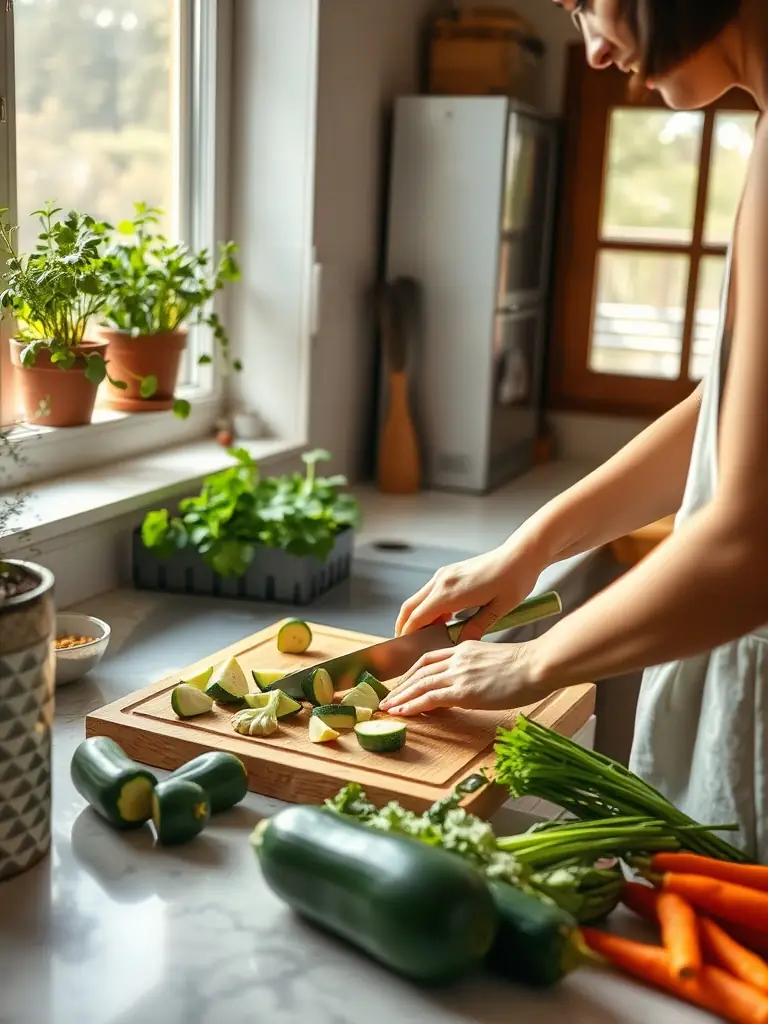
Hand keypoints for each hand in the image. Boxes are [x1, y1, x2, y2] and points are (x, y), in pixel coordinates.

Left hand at [379, 639, 549, 715]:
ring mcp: (459, 674)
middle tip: (389, 697)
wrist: (538, 664)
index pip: (430, 659)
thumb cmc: (529, 665)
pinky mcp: (463, 691)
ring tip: (387, 708)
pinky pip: (429, 698)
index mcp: (465, 648)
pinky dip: (412, 706)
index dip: (413, 672)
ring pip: (420, 684)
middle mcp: (457, 658)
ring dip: (400, 697)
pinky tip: (402, 712)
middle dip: (401, 685)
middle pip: (419, 671)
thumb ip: (481, 667)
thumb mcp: (498, 660)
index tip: (404, 682)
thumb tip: (478, 680)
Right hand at [395, 539, 542, 641]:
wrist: (520, 555)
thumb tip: (458, 644)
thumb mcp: (499, 609)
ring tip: (430, 637)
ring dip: (417, 618)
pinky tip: (445, 620)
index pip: (417, 617)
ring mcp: (444, 575)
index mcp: (450, 592)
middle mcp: (441, 581)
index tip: (406, 651)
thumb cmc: (514, 580)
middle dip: (404, 627)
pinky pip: (429, 593)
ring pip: (418, 599)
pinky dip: (428, 608)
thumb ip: (476, 628)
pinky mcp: (449, 573)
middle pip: (409, 607)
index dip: (408, 635)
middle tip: (407, 647)